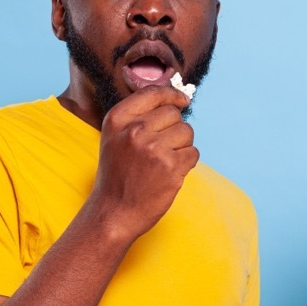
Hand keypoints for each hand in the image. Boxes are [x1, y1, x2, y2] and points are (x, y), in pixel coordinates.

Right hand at [89, 85, 196, 239]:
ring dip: (182, 146)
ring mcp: (153, 148)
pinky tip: (169, 173)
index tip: (183, 100)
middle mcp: (134, 130)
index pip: (153, 93)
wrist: (114, 212)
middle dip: (175, 129)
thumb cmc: (118, 175)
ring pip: (187, 132)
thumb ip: (139, 117)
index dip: (172, 94)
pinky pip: (193, 153)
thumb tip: (175, 99)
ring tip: (163, 162)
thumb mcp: (115, 138)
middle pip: (174, 114)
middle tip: (161, 149)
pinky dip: (187, 163)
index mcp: (118, 119)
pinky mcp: (170, 167)